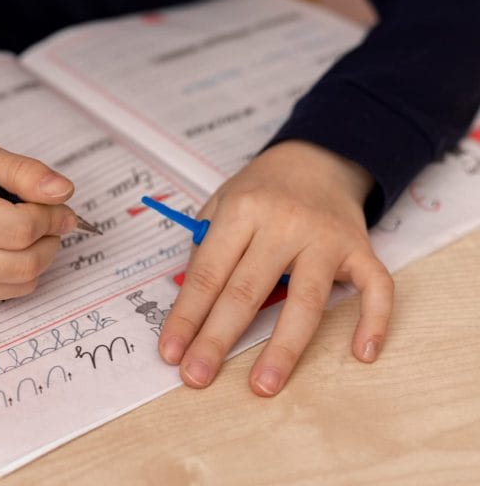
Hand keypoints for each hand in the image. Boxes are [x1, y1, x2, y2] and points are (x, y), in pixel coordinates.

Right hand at [0, 141, 77, 315]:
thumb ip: (20, 170)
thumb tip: (62, 192)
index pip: (20, 228)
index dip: (50, 215)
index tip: (56, 204)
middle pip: (24, 262)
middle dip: (50, 238)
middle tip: (52, 220)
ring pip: (21, 283)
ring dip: (39, 257)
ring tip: (28, 234)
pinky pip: (6, 296)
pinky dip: (17, 274)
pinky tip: (2, 252)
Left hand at [158, 140, 393, 395]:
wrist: (315, 159)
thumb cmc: (260, 191)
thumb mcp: (219, 203)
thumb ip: (204, 249)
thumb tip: (189, 308)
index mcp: (242, 211)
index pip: (207, 274)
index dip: (186, 316)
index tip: (171, 353)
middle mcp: (283, 224)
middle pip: (246, 291)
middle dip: (217, 339)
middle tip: (197, 377)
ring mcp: (325, 238)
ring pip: (306, 300)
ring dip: (283, 348)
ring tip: (263, 385)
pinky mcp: (360, 248)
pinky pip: (375, 287)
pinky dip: (374, 320)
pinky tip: (362, 354)